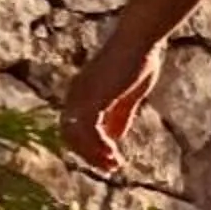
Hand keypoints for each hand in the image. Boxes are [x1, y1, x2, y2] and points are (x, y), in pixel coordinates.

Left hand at [61, 37, 161, 173]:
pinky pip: (88, 129)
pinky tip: (114, 154)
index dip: (89, 147)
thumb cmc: (139, 61)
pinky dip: (98, 145)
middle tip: (111, 169)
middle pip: (69, 134)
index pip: (74, 128)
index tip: (111, 161)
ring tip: (114, 166)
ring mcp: (81, 96)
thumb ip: (120, 116)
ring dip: (93, 154)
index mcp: (82, 94)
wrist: (140, 40)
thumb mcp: (129, 95)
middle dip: (89, 155)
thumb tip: (113, 138)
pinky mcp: (92, 98)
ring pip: (75, 135)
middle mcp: (75, 96)